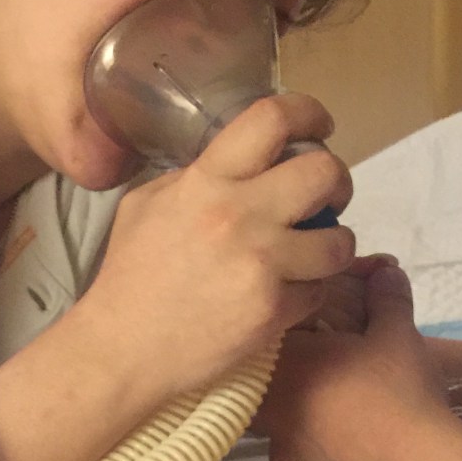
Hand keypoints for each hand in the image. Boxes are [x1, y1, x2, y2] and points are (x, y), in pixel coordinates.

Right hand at [80, 93, 354, 406]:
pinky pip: (319, 290)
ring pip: (339, 240)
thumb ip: (193, 178)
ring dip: (333, 243)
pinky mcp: (274, 310)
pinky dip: (309, 291)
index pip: (271, 119)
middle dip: (338, 180)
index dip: (308, 113)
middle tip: (329, 195)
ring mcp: (262, 265)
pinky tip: (287, 293)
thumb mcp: (146, 205)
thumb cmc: (130, 275)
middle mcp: (240, 215)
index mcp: (207, 181)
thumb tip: (234, 165)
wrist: (122, 347)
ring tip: (316, 250)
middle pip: (325, 172)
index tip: (319, 126)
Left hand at [255, 264, 460, 460]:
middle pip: (265, 384)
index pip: (264, 339)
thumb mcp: (398, 334)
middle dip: (291, 374)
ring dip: (304, 413)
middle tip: (327, 368)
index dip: (285, 332)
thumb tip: (384, 270)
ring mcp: (285, 456)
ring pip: (281, 425)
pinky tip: (355, 441)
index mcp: (284, 367)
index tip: (307, 331)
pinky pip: (303, 459)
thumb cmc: (401, 394)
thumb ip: (385, 296)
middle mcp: (270, 413)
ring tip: (346, 406)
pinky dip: (321, 447)